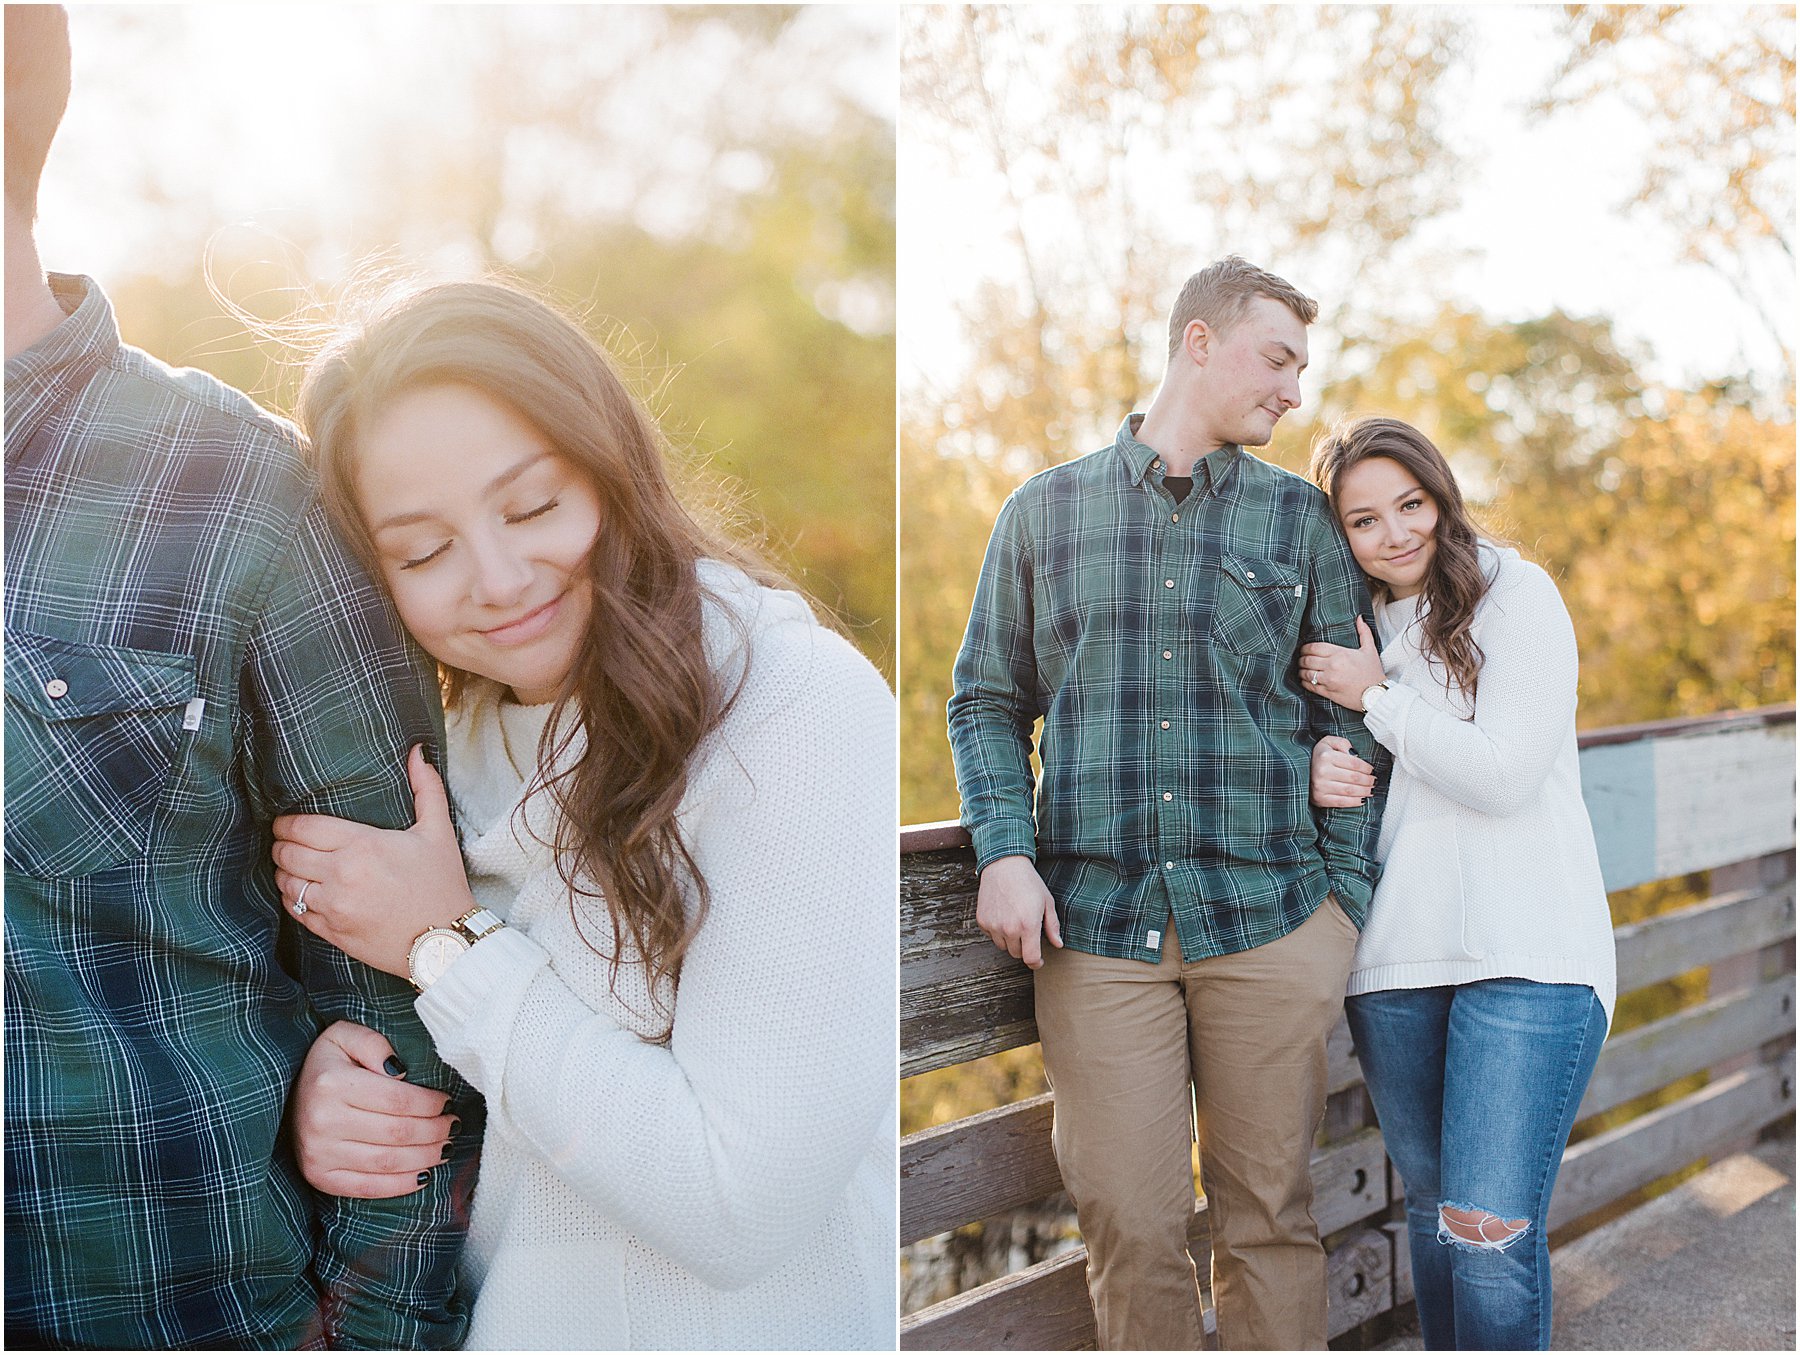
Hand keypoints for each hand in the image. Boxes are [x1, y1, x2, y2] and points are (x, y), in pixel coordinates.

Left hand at [273, 745, 476, 976]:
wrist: (445, 942)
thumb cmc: (442, 884)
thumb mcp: (438, 832)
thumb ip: (426, 788)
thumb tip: (417, 752)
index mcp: (362, 846)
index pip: (303, 827)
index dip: (287, 822)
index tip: (285, 821)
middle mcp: (341, 875)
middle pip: (287, 854)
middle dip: (281, 844)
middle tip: (284, 840)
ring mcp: (333, 906)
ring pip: (286, 883)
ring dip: (284, 872)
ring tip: (291, 865)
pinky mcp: (331, 932)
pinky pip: (295, 911)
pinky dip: (292, 899)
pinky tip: (301, 892)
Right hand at [292, 1021, 458, 1198]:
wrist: (284, 1094)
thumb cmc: (326, 1063)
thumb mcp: (345, 1036)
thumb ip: (375, 1044)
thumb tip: (401, 1071)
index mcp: (332, 1084)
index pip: (398, 1100)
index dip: (430, 1104)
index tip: (447, 1101)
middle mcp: (322, 1122)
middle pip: (397, 1133)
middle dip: (435, 1131)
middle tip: (453, 1125)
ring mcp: (318, 1154)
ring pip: (388, 1162)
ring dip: (426, 1157)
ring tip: (446, 1147)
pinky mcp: (319, 1177)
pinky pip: (367, 1188)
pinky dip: (401, 1185)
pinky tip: (424, 1174)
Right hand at [976, 854, 1061, 969]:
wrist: (1004, 865)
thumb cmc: (1029, 882)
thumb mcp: (1047, 902)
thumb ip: (1053, 926)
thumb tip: (1058, 944)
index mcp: (1028, 926)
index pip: (1030, 958)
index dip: (1036, 963)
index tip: (1039, 961)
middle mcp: (1009, 929)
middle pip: (1017, 954)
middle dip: (1024, 947)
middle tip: (1027, 930)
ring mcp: (994, 925)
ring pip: (1003, 946)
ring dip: (1010, 940)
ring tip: (1015, 920)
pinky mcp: (983, 921)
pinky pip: (991, 935)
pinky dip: (998, 931)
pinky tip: (1004, 915)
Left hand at [1298, 615, 1386, 709]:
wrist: (1376, 695)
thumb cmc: (1373, 673)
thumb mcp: (1370, 650)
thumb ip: (1364, 632)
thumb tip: (1360, 618)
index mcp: (1340, 654)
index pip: (1314, 647)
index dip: (1306, 647)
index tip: (1304, 648)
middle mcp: (1332, 666)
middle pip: (1307, 659)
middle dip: (1301, 658)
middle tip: (1301, 658)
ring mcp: (1328, 680)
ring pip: (1306, 673)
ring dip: (1301, 670)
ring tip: (1301, 668)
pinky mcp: (1327, 692)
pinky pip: (1309, 686)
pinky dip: (1304, 682)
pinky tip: (1305, 680)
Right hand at [1311, 735, 1375, 807]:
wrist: (1300, 770)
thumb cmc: (1319, 756)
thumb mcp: (1329, 742)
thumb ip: (1343, 744)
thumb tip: (1355, 754)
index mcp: (1326, 756)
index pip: (1354, 763)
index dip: (1366, 768)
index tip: (1371, 770)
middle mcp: (1322, 772)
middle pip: (1354, 778)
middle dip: (1368, 780)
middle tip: (1374, 780)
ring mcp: (1320, 786)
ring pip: (1350, 790)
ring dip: (1364, 791)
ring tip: (1371, 790)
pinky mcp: (1320, 798)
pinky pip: (1342, 802)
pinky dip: (1354, 802)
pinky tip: (1362, 799)